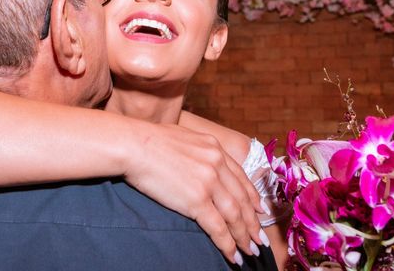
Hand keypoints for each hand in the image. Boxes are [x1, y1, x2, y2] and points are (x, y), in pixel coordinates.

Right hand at [123, 122, 265, 263]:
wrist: (134, 145)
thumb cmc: (149, 140)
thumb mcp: (183, 137)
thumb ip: (197, 150)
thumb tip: (197, 160)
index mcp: (214, 148)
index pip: (240, 177)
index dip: (252, 197)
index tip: (259, 210)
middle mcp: (217, 164)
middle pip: (242, 199)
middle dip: (252, 222)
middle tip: (259, 238)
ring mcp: (209, 182)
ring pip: (235, 215)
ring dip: (244, 237)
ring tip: (250, 251)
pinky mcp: (196, 200)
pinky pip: (218, 228)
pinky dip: (227, 245)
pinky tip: (232, 255)